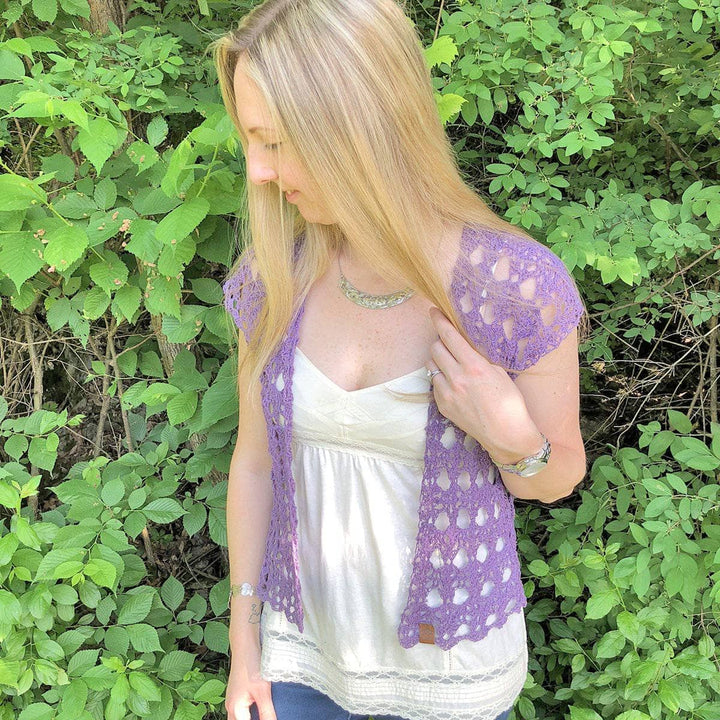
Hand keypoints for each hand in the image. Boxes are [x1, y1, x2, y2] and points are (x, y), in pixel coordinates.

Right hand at [225, 636, 275, 719]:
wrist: (245, 645)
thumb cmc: (252, 664)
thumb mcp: (263, 691)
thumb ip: (267, 712)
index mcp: (235, 709)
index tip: (269, 718)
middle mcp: (231, 707)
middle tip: (267, 716)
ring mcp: (233, 700)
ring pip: (240, 718)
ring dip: (251, 718)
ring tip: (265, 714)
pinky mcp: (237, 694)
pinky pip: (241, 711)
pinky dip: (250, 714)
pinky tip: (261, 710)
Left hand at [427, 307, 543, 463]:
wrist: (506, 434)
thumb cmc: (510, 403)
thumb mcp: (499, 373)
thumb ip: (479, 359)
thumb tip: (467, 350)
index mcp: (473, 366)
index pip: (449, 336)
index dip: (439, 321)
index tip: (433, 312)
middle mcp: (456, 378)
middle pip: (436, 349)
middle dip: (440, 342)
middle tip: (448, 342)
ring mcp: (447, 393)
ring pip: (432, 367)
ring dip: (439, 361)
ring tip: (451, 365)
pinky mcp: (443, 406)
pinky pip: (435, 385)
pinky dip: (441, 380)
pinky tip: (454, 385)